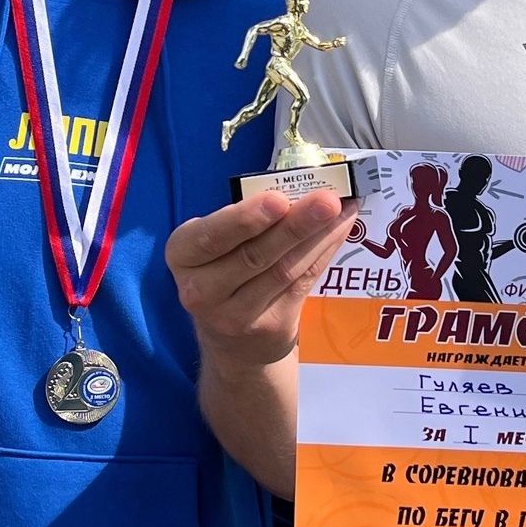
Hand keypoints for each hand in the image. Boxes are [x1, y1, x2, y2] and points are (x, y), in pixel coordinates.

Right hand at [164, 188, 354, 372]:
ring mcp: (235, 316)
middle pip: (254, 255)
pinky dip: (324, 252)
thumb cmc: (224, 271)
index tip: (278, 200)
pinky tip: (341, 229)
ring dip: (318, 236)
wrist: (231, 341)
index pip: (211, 237)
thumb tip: (301, 185)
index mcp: (183, 255)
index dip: (245, 219)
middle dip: (295, 225)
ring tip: (342, 209)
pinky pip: (302, 283)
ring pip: (283, 270)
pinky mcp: (269, 328)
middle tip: (326, 201)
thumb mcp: (217, 244)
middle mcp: (201, 290)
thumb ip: (249, 219)